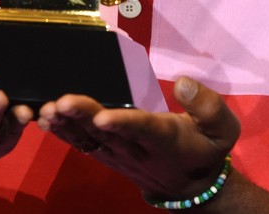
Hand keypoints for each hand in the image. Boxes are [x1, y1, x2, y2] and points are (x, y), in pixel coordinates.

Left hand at [36, 76, 238, 200]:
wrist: (192, 186)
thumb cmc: (206, 149)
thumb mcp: (223, 129)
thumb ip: (208, 105)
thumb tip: (183, 81)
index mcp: (165, 138)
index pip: (142, 129)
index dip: (122, 123)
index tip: (102, 117)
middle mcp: (137, 148)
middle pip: (107, 132)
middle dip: (83, 116)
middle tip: (61, 102)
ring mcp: (119, 154)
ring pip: (89, 139)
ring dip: (66, 125)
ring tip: (47, 109)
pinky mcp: (108, 155)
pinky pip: (82, 144)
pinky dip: (63, 132)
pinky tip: (45, 119)